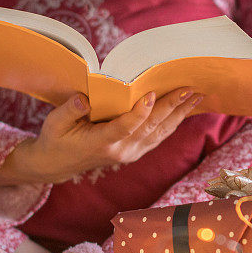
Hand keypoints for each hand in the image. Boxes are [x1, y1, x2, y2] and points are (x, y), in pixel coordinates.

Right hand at [0, 88, 202, 185]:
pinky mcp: (135, 153)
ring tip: (196, 96)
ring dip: (179, 114)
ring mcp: (130, 154)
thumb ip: (70, 110)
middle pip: (150, 127)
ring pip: (159, 133)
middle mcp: (120, 151)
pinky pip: (158, 137)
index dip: (139, 112)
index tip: (151, 94)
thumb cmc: (55, 138)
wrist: (57, 164)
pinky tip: (185, 110)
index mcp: (100, 143)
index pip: (124, 127)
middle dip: (171, 106)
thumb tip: (84, 98)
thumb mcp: (54, 123)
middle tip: (188, 88)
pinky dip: (173, 122)